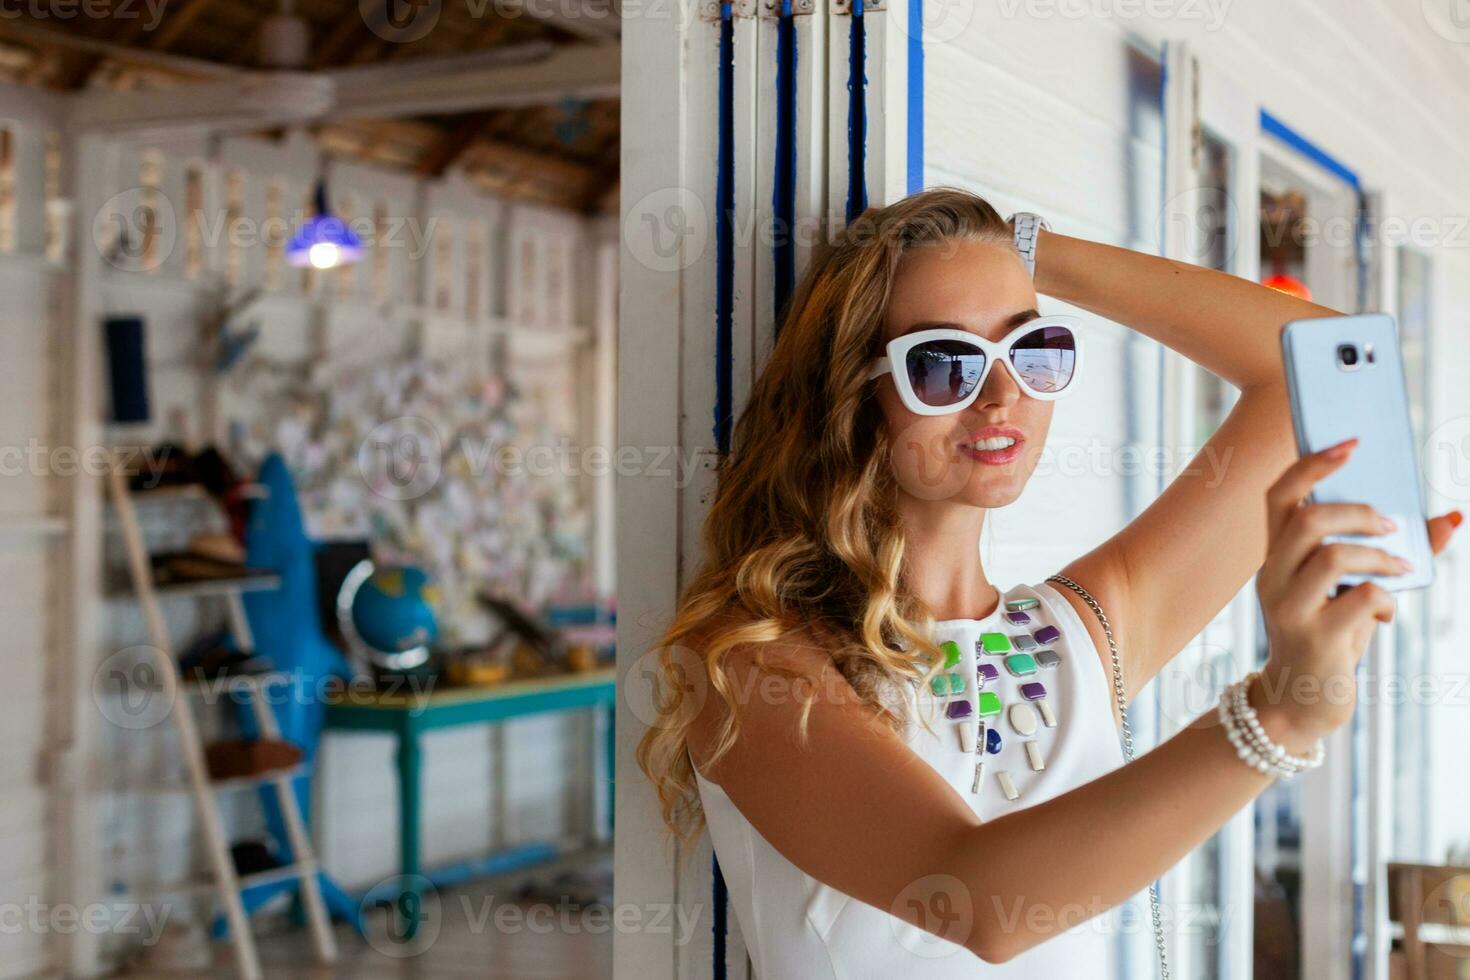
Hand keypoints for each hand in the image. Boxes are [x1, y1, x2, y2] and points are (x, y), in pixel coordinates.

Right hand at [1253, 439, 1460, 744]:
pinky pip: (1360, 598)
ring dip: (1379, 556)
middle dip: (1357, 512)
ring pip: (1332, 556)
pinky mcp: (1315, 638)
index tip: (1351, 444)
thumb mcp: (1356, 588)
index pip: (1279, 496)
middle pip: (1306, 519)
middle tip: (1390, 524)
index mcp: (1276, 556)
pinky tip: (1385, 614)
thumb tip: (1453, 515)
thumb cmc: (1333, 635)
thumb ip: (1395, 552)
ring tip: (1401, 568)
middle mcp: (1272, 576)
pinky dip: (1384, 599)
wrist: (1304, 701)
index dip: (1311, 465)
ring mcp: (1289, 608)